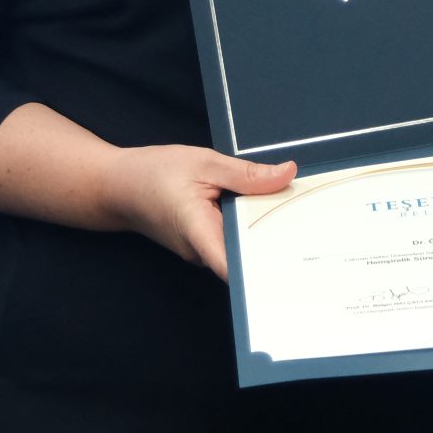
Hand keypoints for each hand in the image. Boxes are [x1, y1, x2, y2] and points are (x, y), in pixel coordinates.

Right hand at [104, 145, 295, 279]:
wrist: (117, 187)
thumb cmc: (153, 173)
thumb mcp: (203, 163)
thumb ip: (246, 173)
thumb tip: (288, 173)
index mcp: (200, 234)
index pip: (237, 267)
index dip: (267, 269)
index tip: (298, 263)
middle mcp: (203, 253)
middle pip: (248, 256)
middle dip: (279, 239)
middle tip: (315, 223)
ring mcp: (203, 253)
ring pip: (243, 247)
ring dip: (265, 229)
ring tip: (299, 210)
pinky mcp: (204, 246)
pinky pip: (233, 240)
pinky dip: (250, 224)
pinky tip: (268, 207)